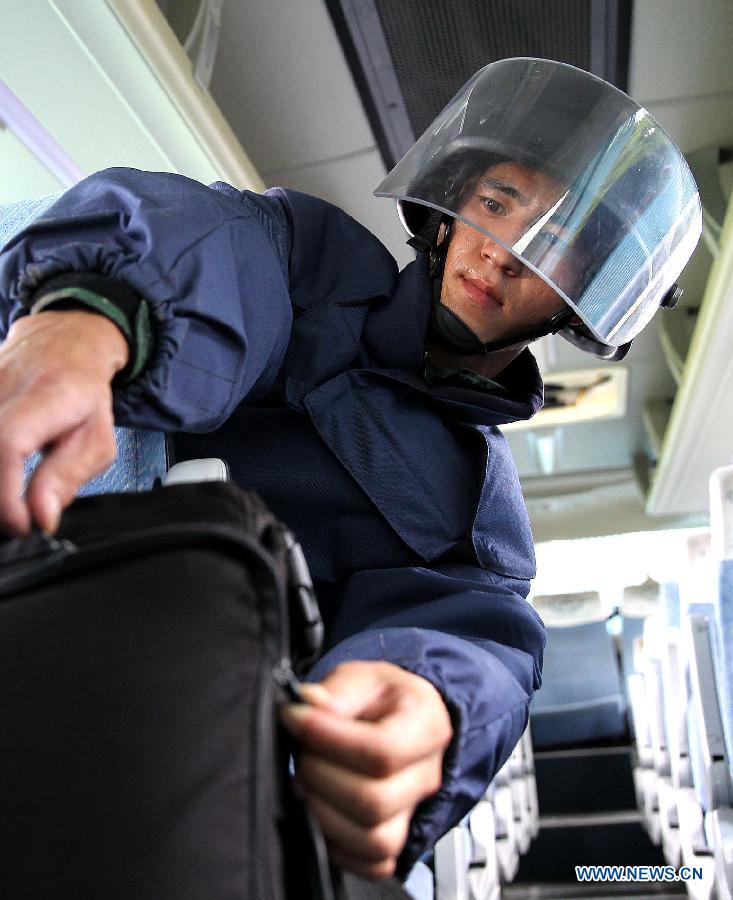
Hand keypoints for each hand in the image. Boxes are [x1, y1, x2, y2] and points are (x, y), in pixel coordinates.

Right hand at [0, 311, 128, 534]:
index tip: (20, 524)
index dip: (7, 494)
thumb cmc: (84, 394)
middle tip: (16, 518)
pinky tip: (4, 476)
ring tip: (10, 500)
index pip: (9, 443)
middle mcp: (5, 386)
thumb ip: (67, 478)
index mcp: (48, 395)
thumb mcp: (96, 439)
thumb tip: (42, 517)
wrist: (64, 343)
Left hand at [280, 660, 452, 878]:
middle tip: (301, 752)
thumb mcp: (364, 677)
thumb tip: (308, 703)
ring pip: (373, 840)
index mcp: (427, 725)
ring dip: (323, 813)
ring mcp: (414, 812)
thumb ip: (338, 690)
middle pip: (374, 801)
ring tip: (306, 781)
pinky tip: (320, 808)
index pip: (382, 751)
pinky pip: (371, 863)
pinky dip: (336, 844)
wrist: (401, 719)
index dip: (329, 740)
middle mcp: (427, 774)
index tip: (295, 719)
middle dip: (321, 776)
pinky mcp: (396, 840)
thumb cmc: (382, 698)